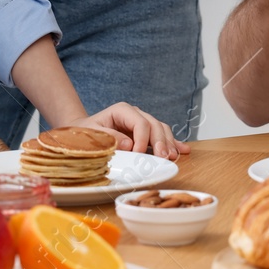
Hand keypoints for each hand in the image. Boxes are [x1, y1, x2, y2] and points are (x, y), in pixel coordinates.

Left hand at [68, 102, 189, 160]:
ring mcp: (143, 122)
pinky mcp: (146, 134)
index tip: (139, 154)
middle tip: (163, 157)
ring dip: (169, 143)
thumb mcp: (92, 133)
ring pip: (162, 129)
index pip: (140, 122)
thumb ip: (109, 136)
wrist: (84, 133)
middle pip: (154, 125)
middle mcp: (136, 114)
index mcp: (123, 110)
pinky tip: (183, 150)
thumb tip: (128, 143)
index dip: (143, 139)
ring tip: (172, 156)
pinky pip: (163, 136)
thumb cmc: (87, 133)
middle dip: (160, 141)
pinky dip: (173, 143)